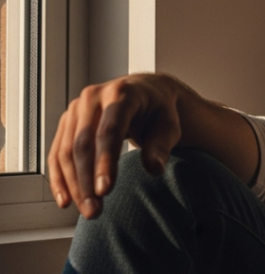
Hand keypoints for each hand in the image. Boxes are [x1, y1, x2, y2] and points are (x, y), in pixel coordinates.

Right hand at [47, 73, 187, 218]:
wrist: (144, 93)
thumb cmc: (158, 111)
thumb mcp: (169, 125)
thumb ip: (162, 146)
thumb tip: (155, 169)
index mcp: (121, 94)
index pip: (109, 131)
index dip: (105, 161)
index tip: (105, 190)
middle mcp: (93, 98)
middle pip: (83, 144)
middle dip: (87, 180)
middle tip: (95, 210)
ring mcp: (75, 110)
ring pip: (66, 151)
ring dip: (74, 184)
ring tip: (88, 210)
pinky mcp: (66, 123)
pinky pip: (56, 154)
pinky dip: (59, 179)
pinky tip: (66, 201)